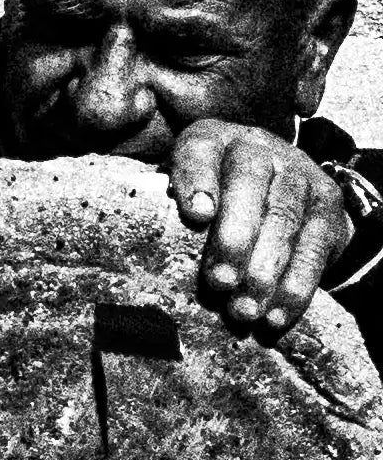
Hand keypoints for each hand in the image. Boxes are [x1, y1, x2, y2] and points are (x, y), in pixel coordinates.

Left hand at [167, 120, 351, 340]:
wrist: (271, 197)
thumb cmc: (201, 211)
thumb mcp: (173, 202)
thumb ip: (156, 216)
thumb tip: (131, 258)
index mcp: (210, 142)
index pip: (199, 149)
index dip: (196, 179)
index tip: (195, 215)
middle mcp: (258, 148)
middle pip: (249, 181)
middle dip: (235, 235)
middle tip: (219, 282)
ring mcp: (298, 172)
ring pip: (285, 216)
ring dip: (265, 269)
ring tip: (243, 310)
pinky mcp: (328, 204)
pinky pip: (316, 245)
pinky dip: (296, 285)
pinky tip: (275, 317)